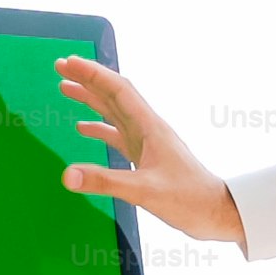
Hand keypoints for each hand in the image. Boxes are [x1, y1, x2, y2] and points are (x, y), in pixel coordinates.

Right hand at [56, 56, 245, 246]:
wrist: (214, 211)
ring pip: (114, 112)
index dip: (93, 74)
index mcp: (150, 128)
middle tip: (61, 67)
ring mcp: (147, 142)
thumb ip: (105, 182)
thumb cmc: (188, 198)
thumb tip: (68, 174)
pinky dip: (99, 128)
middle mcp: (148, 129)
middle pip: (113, 95)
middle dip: (87, 79)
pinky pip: (117, 135)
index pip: (118, 90)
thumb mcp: (144, 191)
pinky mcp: (146, 156)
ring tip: (66, 88)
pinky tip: (83, 127)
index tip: (69, 63)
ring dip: (91, 99)